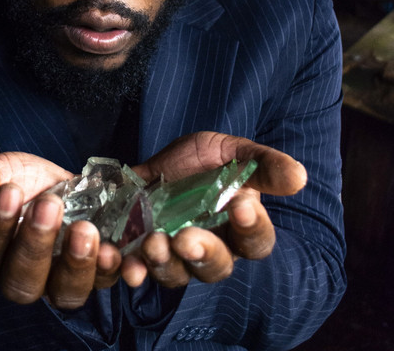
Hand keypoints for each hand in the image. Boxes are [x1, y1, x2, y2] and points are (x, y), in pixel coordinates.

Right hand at [0, 152, 121, 308]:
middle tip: (49, 205)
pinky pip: (103, 281)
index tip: (9, 191)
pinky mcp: (95, 272)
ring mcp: (60, 279)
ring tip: (84, 229)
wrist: (60, 182)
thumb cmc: (21, 181)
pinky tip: (111, 248)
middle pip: (23, 282)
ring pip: (64, 293)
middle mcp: (23, 276)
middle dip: (35, 245)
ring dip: (75, 264)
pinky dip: (109, 268)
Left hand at [121, 131, 306, 287]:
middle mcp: (211, 247)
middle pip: (214, 267)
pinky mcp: (142, 248)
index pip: (255, 240)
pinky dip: (131, 268)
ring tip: (154, 243)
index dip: (252, 228)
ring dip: (164, 263)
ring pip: (175, 273)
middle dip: (202, 254)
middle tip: (188, 238)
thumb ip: (265, 164)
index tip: (242, 206)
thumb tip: (299, 177)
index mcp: (240, 228)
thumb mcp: (236, 151)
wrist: (168, 158)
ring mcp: (175, 251)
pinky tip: (125, 263)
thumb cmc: (211, 158)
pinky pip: (138, 267)